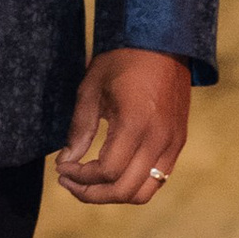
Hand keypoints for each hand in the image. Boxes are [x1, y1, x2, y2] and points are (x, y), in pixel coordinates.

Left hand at [56, 48, 191, 205]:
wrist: (163, 42)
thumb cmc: (121, 61)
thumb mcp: (91, 89)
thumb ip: (79, 129)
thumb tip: (66, 162)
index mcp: (135, 123)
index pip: (106, 171)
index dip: (79, 177)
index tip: (60, 168)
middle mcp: (159, 139)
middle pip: (125, 190)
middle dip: (92, 194)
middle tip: (68, 182)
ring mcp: (172, 143)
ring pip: (144, 193)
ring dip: (113, 195)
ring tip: (88, 183)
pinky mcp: (178, 143)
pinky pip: (157, 180)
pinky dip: (132, 185)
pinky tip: (111, 173)